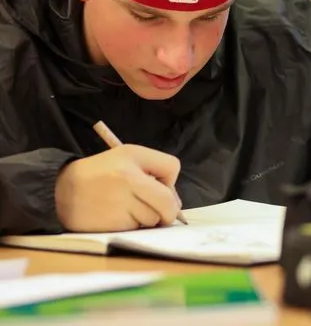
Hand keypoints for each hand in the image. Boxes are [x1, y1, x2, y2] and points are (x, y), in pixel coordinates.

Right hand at [55, 145, 181, 231]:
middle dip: (167, 209)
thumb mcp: (128, 156)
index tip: (160, 184)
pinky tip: (117, 216)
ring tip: (127, 206)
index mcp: (132, 160)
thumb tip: (175, 201)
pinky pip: (136, 229)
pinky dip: (133, 225)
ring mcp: (119, 205)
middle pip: (168, 202)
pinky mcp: (112, 226)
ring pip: (153, 218)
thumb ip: (157, 168)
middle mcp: (128, 181)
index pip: (172, 167)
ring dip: (148, 217)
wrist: (60, 191)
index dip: (170, 179)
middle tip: (157, 208)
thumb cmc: (100, 172)